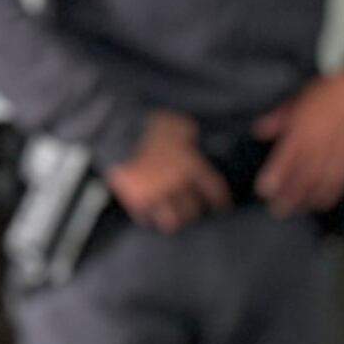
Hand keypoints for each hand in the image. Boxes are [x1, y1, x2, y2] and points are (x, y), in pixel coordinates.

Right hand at [104, 111, 230, 232]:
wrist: (120, 131)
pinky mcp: (136, 200)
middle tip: (191, 211)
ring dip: (171, 219)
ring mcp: (156, 195)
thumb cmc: (150, 124)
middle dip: (192, 211)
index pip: (214, 189)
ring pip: (170, 220)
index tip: (222, 206)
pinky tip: (148, 213)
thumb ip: (188, 137)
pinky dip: (146, 215)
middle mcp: (177, 184)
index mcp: (191, 164)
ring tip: (172, 220)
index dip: (220, 199)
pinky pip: (144, 217)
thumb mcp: (178, 124)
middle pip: (192, 210)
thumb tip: (193, 137)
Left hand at [254, 72, 343, 216]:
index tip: (264, 190)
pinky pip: (339, 183)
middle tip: (277, 209)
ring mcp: (335, 154)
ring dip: (306, 200)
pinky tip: (320, 203)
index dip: (274, 179)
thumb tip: (260, 131)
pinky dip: (329, 195)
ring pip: (318, 186)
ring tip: (296, 210)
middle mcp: (317, 147)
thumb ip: (278, 118)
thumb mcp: (297, 99)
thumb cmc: (328, 89)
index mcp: (301, 131)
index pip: (284, 162)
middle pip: (300, 180)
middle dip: (287, 198)